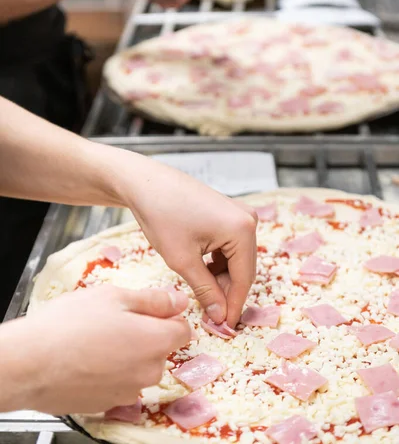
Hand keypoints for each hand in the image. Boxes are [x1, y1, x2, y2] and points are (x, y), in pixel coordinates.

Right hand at [1, 286, 189, 413]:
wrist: (31, 363)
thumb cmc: (71, 324)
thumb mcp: (115, 297)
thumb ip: (154, 300)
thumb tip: (180, 300)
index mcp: (156, 342)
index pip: (183, 329)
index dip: (168, 316)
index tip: (148, 310)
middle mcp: (148, 372)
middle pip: (161, 349)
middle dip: (145, 334)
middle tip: (113, 320)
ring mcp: (128, 392)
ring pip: (139, 367)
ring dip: (127, 354)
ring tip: (96, 339)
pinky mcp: (107, 404)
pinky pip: (120, 382)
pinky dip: (110, 371)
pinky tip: (87, 359)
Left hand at [116, 153, 257, 327]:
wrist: (146, 182)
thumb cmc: (162, 216)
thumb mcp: (182, 259)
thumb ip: (206, 290)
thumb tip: (221, 317)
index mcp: (242, 230)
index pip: (244, 279)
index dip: (233, 306)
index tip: (224, 329)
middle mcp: (248, 220)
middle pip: (243, 269)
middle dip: (227, 293)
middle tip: (211, 317)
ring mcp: (239, 214)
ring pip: (235, 259)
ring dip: (221, 279)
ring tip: (202, 296)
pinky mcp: (228, 213)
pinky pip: (229, 246)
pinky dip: (217, 263)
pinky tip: (200, 273)